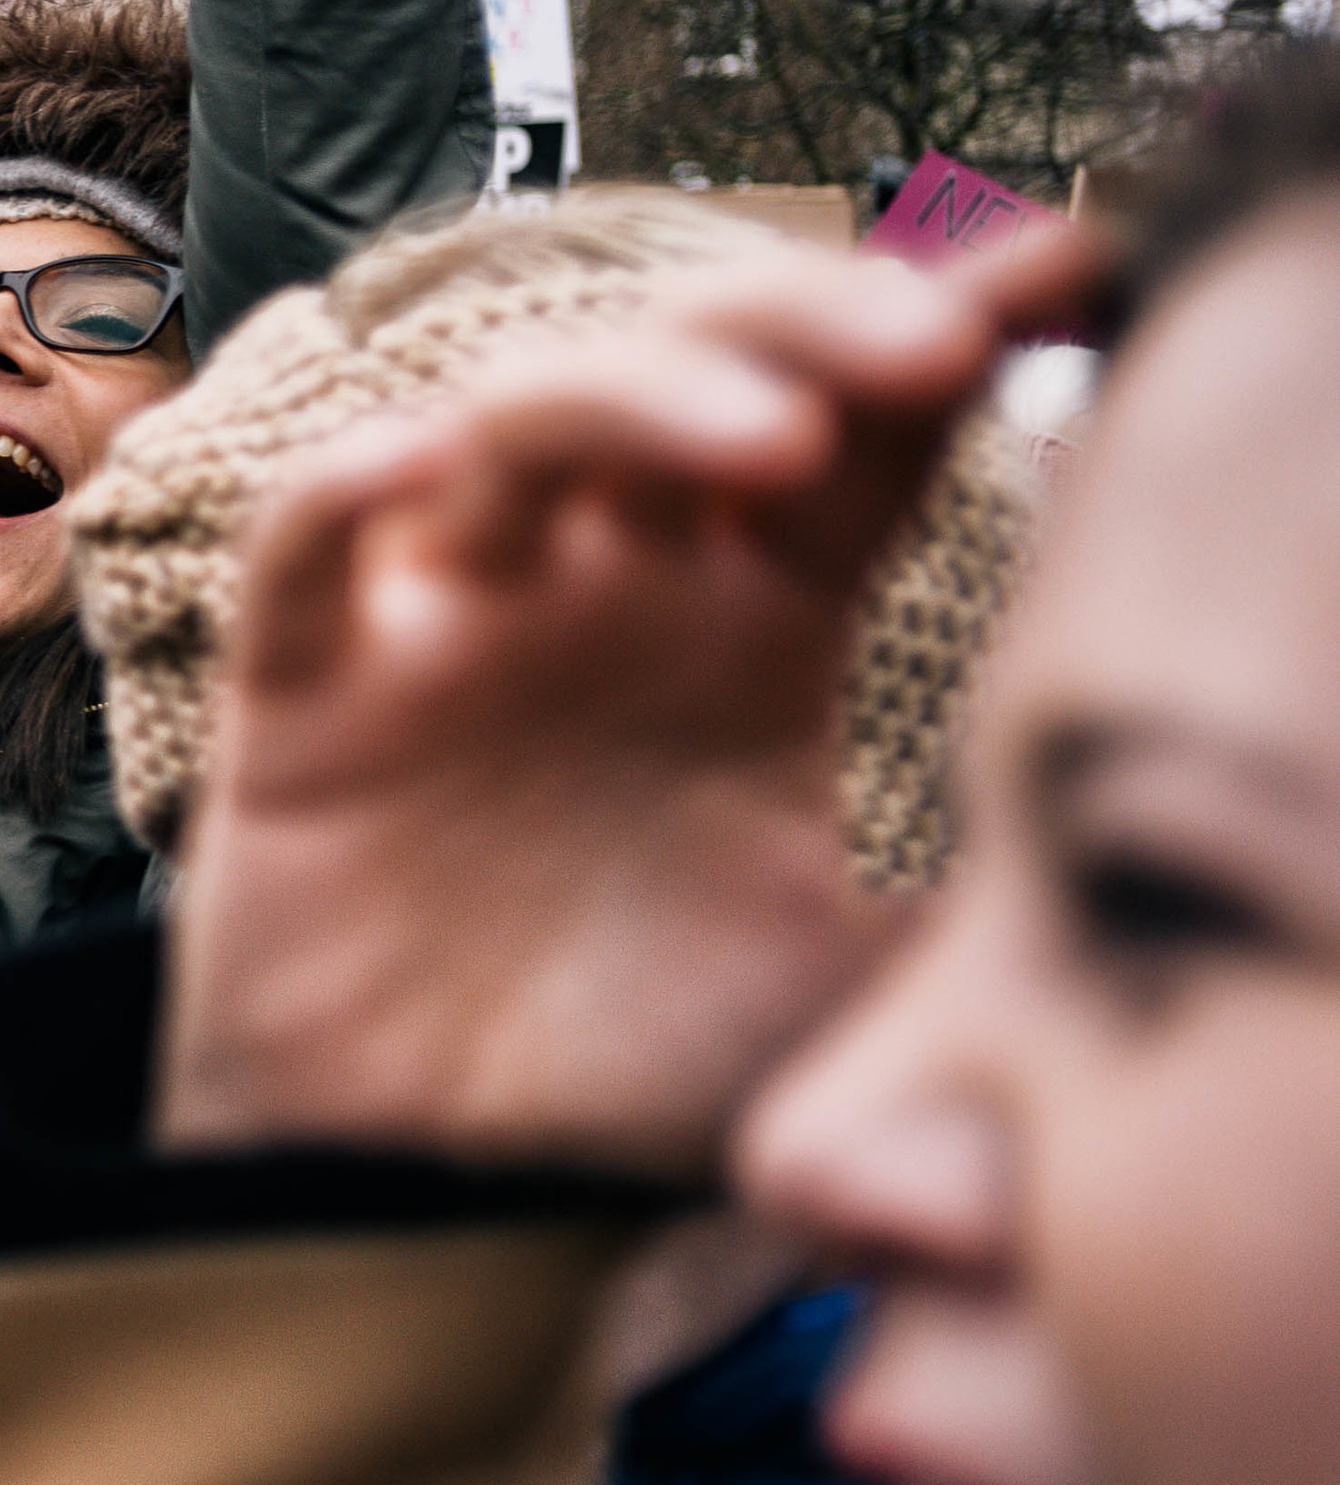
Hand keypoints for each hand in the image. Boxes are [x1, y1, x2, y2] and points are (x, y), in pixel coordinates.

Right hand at [154, 243, 1052, 1174]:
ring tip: (768, 442)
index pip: (868, 432)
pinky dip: (345, 489)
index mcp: (756, 625)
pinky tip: (423, 461)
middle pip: (696, 372)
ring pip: (516, 422)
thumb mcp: (877, 974)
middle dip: (809, 323)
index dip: (959, 324)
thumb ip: (1005, 888)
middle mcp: (605, 587)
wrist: (433, 1218)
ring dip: (638, 397)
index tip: (1084, 267)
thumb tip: (1182, 837)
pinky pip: (302, 554)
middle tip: (931, 339)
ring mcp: (449, 625)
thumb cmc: (639, 1086)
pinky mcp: (304, 700)